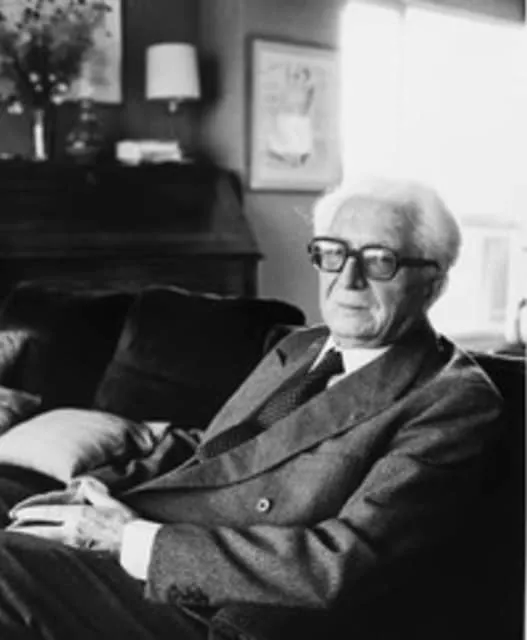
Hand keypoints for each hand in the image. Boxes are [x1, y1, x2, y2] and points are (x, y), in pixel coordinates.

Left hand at [7, 478, 135, 555]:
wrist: (135, 545)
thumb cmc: (126, 522)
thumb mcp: (110, 500)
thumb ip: (94, 492)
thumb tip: (83, 483)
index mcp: (79, 515)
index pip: (48, 512)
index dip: (30, 513)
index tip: (16, 514)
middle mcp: (74, 531)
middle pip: (41, 531)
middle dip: (22, 531)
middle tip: (8, 531)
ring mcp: (76, 545)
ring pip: (46, 543)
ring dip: (31, 541)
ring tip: (18, 541)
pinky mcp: (81, 556)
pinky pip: (57, 551)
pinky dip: (45, 549)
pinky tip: (40, 551)